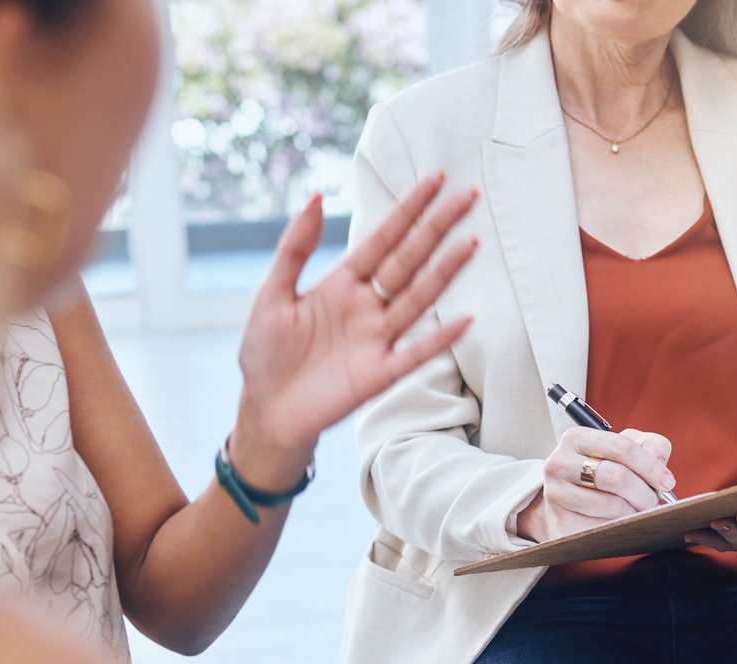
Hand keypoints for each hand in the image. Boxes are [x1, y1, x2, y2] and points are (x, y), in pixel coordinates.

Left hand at [229, 174, 480, 490]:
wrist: (266, 410)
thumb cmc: (265, 352)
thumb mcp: (271, 293)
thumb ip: (295, 248)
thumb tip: (315, 196)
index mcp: (342, 283)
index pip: (382, 238)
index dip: (408, 209)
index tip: (436, 179)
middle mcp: (366, 306)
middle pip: (408, 260)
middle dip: (436, 228)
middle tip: (467, 197)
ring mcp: (376, 339)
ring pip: (418, 299)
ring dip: (444, 272)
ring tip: (471, 243)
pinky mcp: (380, 374)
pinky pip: (415, 353)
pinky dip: (440, 339)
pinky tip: (465, 319)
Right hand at [517, 426, 674, 543]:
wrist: (566, 500)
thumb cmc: (601, 470)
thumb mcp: (624, 449)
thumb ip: (650, 446)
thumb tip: (660, 465)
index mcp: (575, 438)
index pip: (622, 447)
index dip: (651, 466)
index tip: (667, 482)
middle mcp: (559, 464)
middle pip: (617, 477)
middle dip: (645, 493)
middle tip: (654, 501)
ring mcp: (556, 495)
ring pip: (612, 506)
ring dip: (635, 512)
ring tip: (637, 510)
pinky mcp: (561, 524)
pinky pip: (603, 528)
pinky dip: (619, 527)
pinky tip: (620, 522)